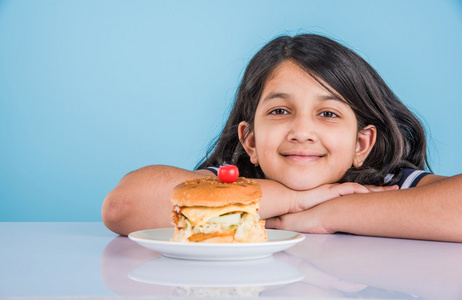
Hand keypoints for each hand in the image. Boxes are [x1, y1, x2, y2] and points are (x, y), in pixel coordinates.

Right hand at [267, 183, 397, 233]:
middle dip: (380, 190)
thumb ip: (331, 219)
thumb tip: (339, 228)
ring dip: (375, 190)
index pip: (358, 195)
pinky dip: (360, 191)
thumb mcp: (322, 215)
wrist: (291, 202)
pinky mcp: (331, 190)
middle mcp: (338, 191)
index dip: (372, 195)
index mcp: (337, 197)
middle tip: (396, 188)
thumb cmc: (303, 210)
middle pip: (364, 190)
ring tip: (390, 190)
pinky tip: (369, 193)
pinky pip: (349, 189)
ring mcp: (335, 190)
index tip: (385, 196)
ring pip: (360, 188)